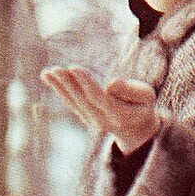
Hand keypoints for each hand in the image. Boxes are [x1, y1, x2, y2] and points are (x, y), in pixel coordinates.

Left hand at [41, 66, 158, 154]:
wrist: (137, 127)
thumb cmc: (142, 105)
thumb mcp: (146, 96)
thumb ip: (132, 91)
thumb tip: (111, 84)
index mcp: (120, 115)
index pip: (100, 99)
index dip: (87, 83)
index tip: (75, 68)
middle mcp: (102, 121)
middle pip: (83, 101)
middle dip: (69, 84)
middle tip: (57, 69)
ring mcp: (91, 120)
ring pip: (73, 101)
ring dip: (59, 86)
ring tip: (48, 72)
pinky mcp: (84, 116)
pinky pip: (69, 101)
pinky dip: (58, 88)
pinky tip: (48, 75)